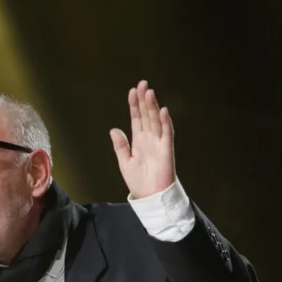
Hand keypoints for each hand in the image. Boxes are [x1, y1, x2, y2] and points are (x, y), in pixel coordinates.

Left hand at [110, 80, 176, 199]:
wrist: (150, 196)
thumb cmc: (139, 181)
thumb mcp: (124, 162)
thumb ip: (120, 146)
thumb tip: (114, 129)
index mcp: (138, 141)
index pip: (136, 119)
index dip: (134, 105)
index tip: (132, 91)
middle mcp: (149, 139)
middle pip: (147, 115)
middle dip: (144, 100)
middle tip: (142, 84)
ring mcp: (159, 143)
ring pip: (156, 121)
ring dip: (153, 107)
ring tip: (149, 92)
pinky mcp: (167, 150)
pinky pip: (167, 134)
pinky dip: (165, 122)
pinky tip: (162, 111)